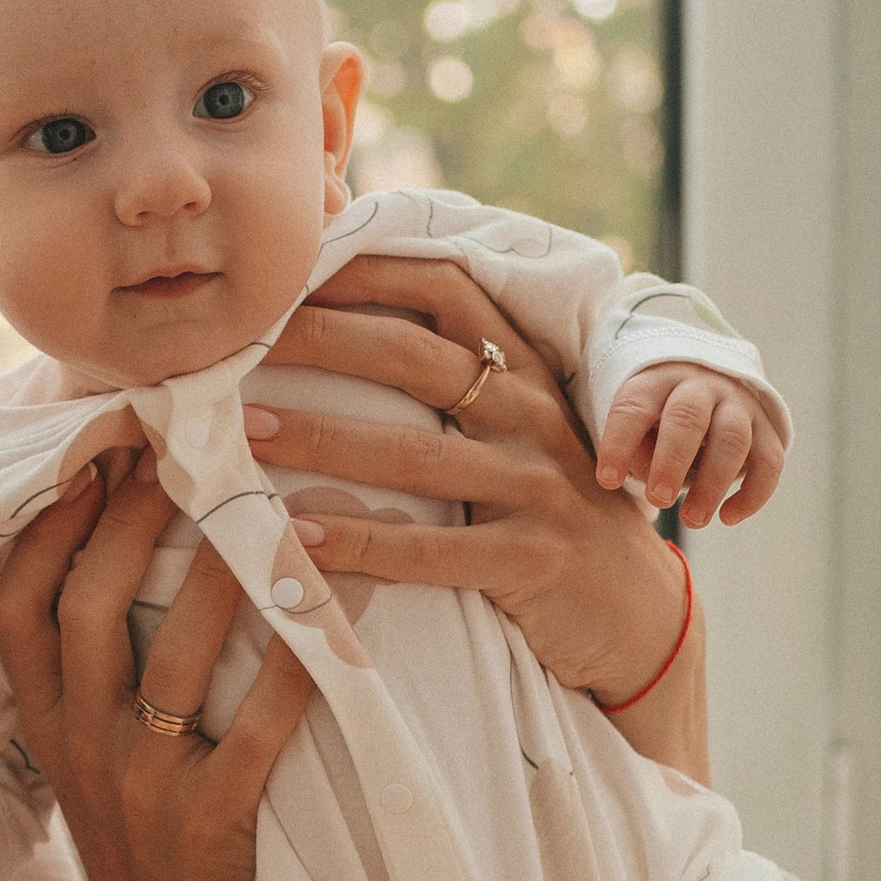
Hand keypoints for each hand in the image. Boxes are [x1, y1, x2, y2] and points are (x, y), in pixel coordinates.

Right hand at [0, 447, 310, 880]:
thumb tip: (115, 557)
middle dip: (127, 521)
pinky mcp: (214, 819)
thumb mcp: (82, 762)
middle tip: (176, 452)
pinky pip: (263, 724)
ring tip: (263, 502)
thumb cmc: (136, 848)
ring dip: (220, 571)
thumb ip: (84, 679)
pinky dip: (303, 660)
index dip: (46, 530)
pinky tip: (339, 602)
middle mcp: (82, 747)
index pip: (15, 611)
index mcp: (46, 726)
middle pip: (88, 610)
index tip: (87, 461)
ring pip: (177, 657)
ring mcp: (144, 784)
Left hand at [247, 256, 690, 718]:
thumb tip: (349, 328)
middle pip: (417, 358)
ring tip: (247, 430)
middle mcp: (532, 418)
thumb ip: (460, 385)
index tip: (293, 265)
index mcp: (525, 373)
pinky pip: (431, 550)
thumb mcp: (518, 436)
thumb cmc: (550, 514)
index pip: (449, 291)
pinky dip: (360, 542)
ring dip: (322, 438)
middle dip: (324, 339)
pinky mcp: (531, 560)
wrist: (640, 614)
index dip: (371, 269)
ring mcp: (537, 488)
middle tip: (240, 337)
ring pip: (415, 454)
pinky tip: (299, 535)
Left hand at [596, 364, 783, 528]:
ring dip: (712, 483)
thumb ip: (637, 450)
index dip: (620, 442)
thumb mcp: (639, 425)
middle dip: (672, 461)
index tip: (608, 481)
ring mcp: (738, 405)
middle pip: (688, 418)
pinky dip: (753, 493)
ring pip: (732, 439)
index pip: (634, 406)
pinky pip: (768, 460)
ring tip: (692, 520)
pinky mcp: (766, 429)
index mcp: (657, 381)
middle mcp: (701, 387)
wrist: (710, 389)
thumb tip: (647, 475)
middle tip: (658, 499)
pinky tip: (727, 518)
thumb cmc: (659, 420)